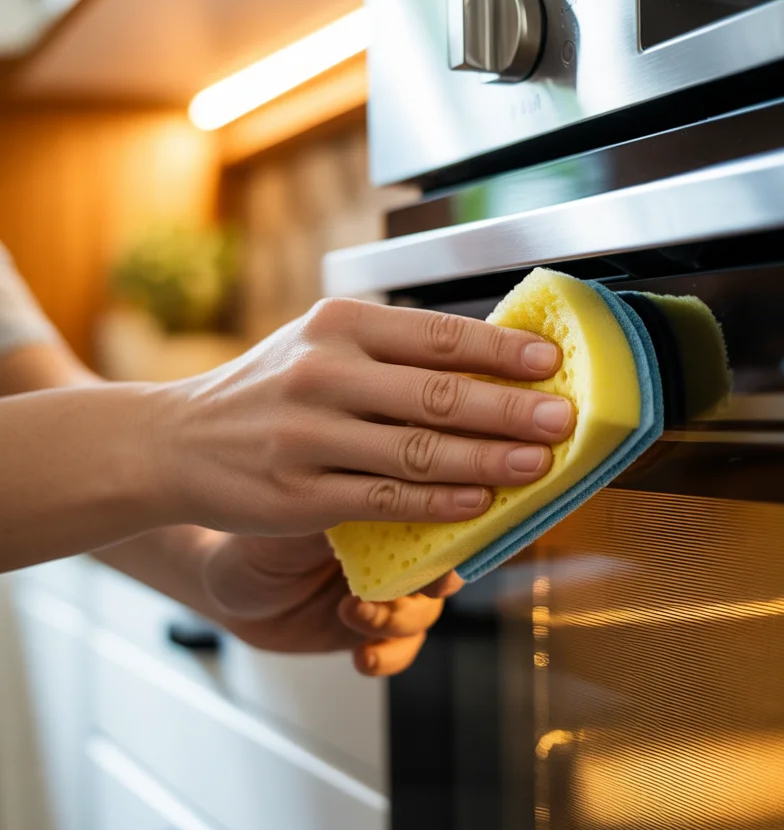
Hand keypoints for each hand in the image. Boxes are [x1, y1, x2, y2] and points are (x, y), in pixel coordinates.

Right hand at [158, 298, 573, 536]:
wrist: (174, 441)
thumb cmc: (266, 389)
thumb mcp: (319, 343)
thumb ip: (392, 348)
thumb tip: (488, 358)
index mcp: (339, 324)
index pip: (438, 335)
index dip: (502, 350)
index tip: (549, 362)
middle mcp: (325, 373)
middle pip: (438, 394)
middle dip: (511, 409)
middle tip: (563, 419)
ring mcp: (310, 436)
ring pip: (419, 452)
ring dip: (488, 460)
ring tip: (538, 464)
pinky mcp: (300, 495)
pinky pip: (386, 500)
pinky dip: (439, 504)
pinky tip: (478, 503)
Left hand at [202, 531, 457, 675]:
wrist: (226, 590)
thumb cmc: (258, 540)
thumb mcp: (296, 521)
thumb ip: (346, 515)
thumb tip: (389, 500)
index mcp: (384, 508)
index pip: (434, 515)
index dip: (448, 531)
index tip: (443, 546)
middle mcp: (395, 549)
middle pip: (444, 565)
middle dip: (437, 581)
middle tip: (423, 588)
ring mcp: (388, 591)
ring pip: (424, 612)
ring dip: (398, 619)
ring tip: (355, 613)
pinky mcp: (375, 631)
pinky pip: (401, 650)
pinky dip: (389, 656)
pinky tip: (363, 657)